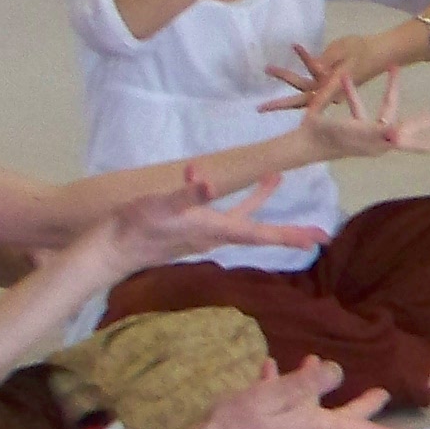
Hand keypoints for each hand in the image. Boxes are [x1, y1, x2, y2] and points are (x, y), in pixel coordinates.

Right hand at [94, 175, 328, 279]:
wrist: (109, 250)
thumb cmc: (136, 227)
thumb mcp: (162, 205)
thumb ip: (186, 193)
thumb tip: (208, 183)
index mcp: (216, 230)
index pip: (262, 233)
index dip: (292, 235)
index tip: (320, 240)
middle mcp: (214, 236)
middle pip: (259, 230)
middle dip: (287, 228)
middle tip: (317, 232)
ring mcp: (201, 234)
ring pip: (239, 217)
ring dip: (258, 200)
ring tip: (274, 179)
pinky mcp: (186, 229)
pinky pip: (217, 213)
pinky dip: (224, 196)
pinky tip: (206, 179)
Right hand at [183, 356, 422, 428]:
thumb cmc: (244, 426)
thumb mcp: (276, 395)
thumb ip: (309, 382)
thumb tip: (336, 371)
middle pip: (345, 419)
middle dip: (362, 404)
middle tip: (383, 393)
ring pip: (312, 411)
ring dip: (312, 387)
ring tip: (309, 360)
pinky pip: (286, 413)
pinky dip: (281, 391)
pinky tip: (267, 370)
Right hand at [291, 68, 429, 162]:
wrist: (308, 143)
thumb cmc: (336, 139)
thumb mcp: (361, 133)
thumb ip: (381, 134)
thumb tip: (397, 133)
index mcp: (388, 142)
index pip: (419, 143)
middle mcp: (383, 138)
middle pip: (413, 125)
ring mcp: (369, 130)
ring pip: (386, 107)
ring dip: (387, 88)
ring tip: (394, 68)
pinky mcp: (353, 124)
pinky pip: (359, 104)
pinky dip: (353, 91)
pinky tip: (348, 76)